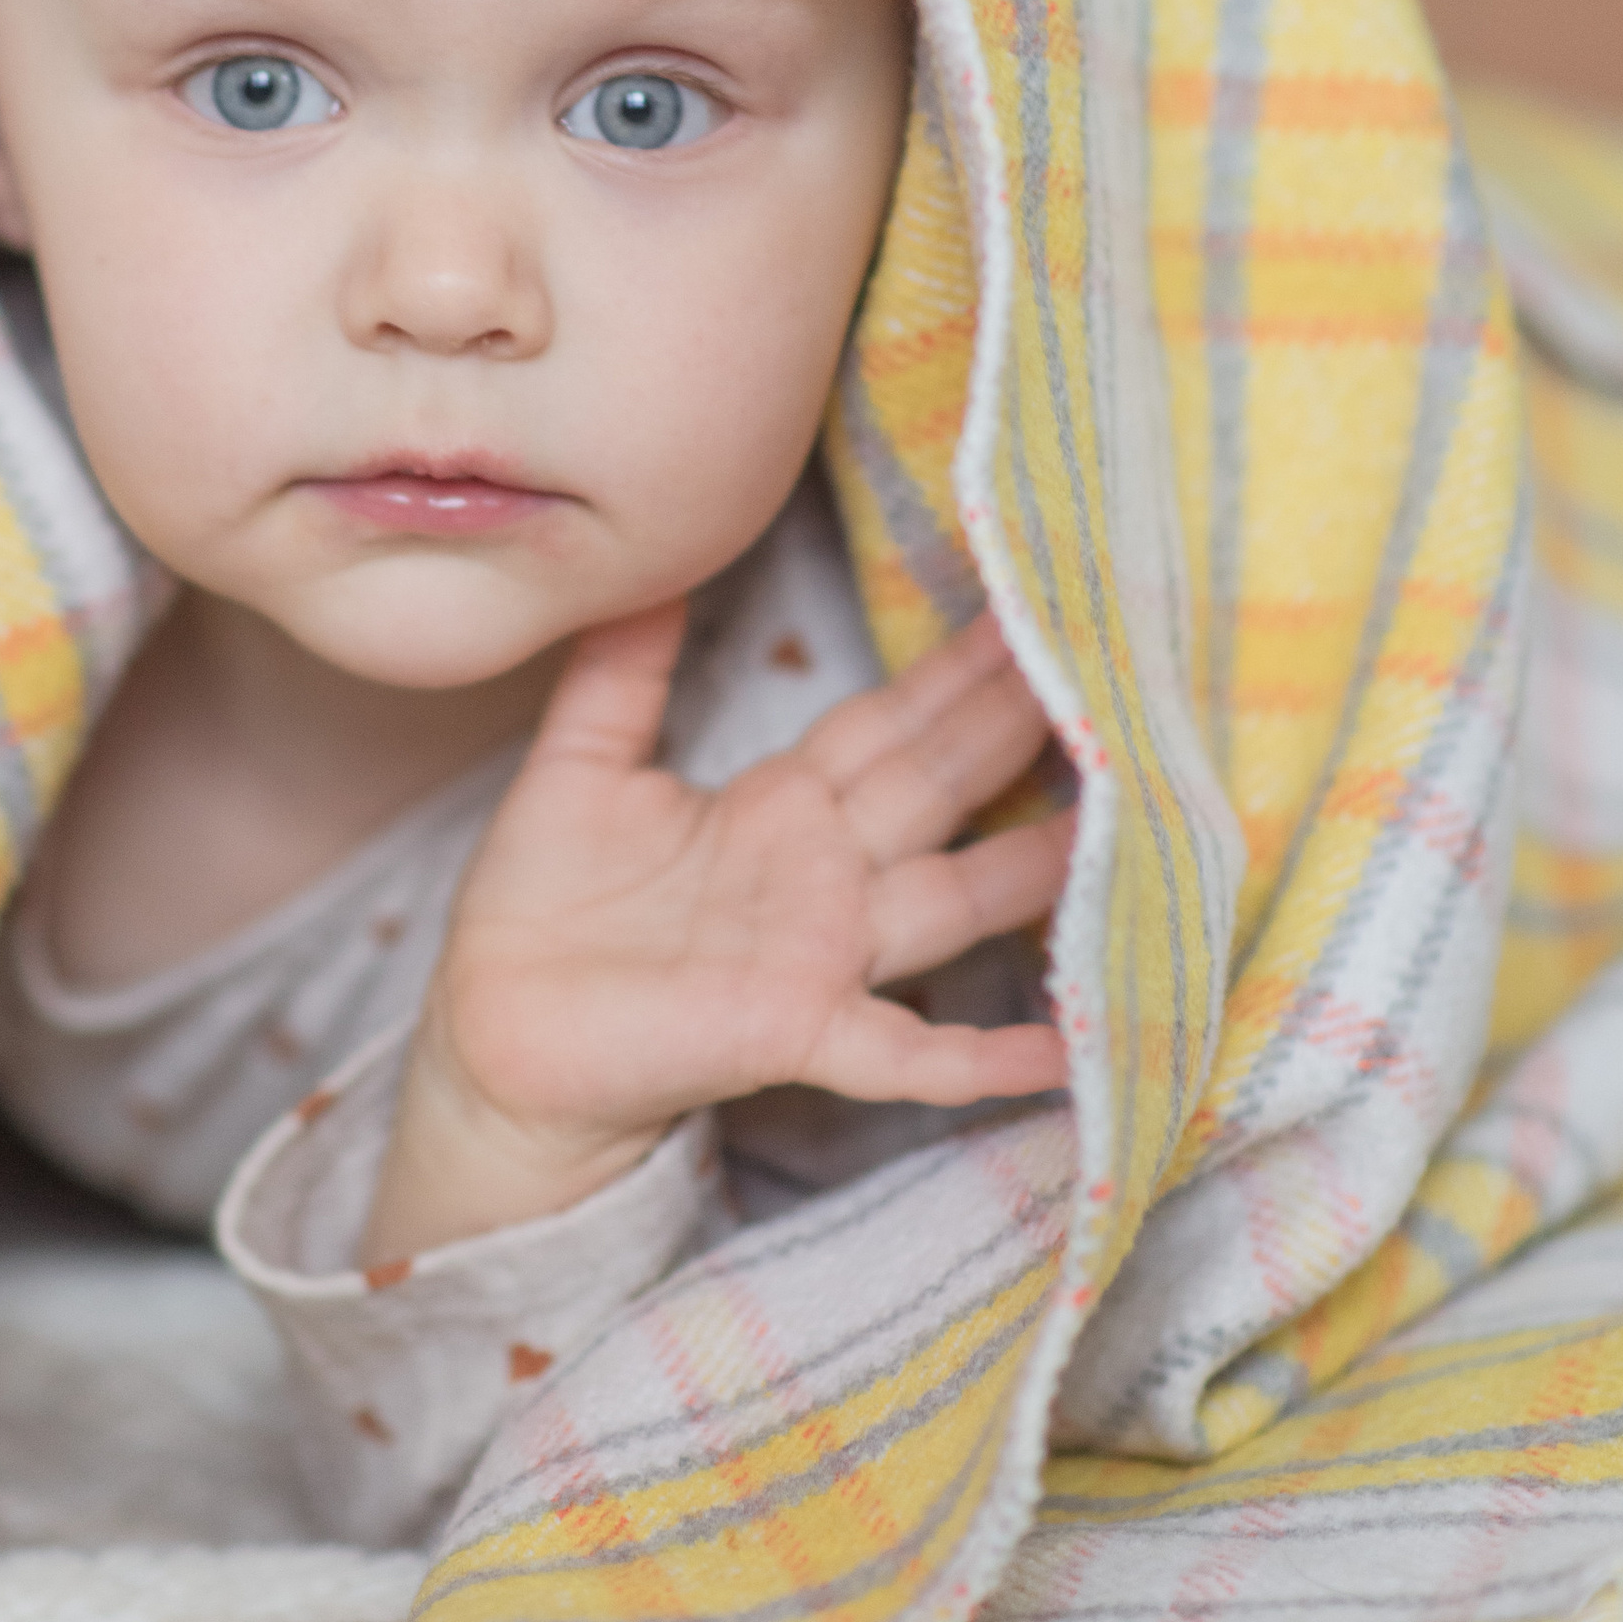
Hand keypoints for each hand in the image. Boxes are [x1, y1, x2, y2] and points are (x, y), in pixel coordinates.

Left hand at [363, 602, 1072, 1262]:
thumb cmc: (539, 911)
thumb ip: (622, 672)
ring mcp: (820, 957)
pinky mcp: (795, 1033)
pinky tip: (1061, 1052)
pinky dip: (981, 1057)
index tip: (1030, 605)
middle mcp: (822, 877)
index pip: (888, 724)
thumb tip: (654, 565)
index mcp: (780, 807)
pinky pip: (904, 1050)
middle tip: (1112, 666)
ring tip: (1130, 829)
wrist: (492, 1034)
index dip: (956, 671)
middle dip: (1019, 727)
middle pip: (938, 787)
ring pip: (951, 899)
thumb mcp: (580, 767)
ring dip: (1036, 870)